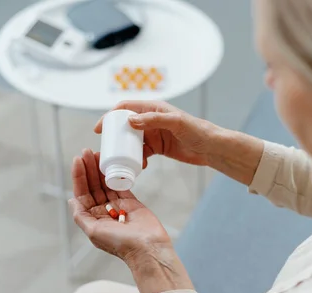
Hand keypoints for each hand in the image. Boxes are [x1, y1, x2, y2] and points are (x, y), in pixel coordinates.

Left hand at [69, 149, 171, 263]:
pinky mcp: (131, 202)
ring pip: (105, 184)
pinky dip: (115, 174)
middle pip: (93, 186)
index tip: (78, 160)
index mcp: (93, 219)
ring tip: (97, 153)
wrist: (147, 248)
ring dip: (100, 169)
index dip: (79, 177)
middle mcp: (103, 212)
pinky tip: (110, 164)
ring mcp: (117, 206)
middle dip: (88, 169)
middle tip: (87, 152)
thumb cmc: (120, 243)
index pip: (82, 193)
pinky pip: (121, 185)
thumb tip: (70, 200)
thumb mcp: (94, 232)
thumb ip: (81, 216)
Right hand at [94, 100, 216, 168]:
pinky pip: (141, 152)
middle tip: (108, 150)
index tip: (100, 129)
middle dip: (115, 136)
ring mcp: (154, 134)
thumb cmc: (197, 131)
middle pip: (125, 125)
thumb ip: (154, 119)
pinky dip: (137, 158)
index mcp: (153, 108)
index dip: (110, 116)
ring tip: (122, 161)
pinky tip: (139, 166)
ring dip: (125, 150)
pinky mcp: (158, 147)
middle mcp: (151, 119)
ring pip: (132, 140)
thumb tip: (130, 120)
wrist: (211, 148)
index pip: (125, 108)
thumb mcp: (175, 122)